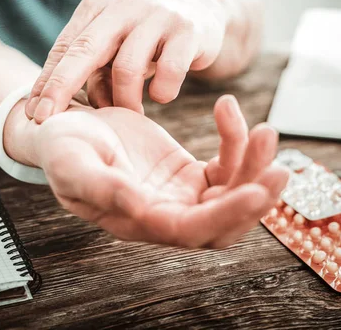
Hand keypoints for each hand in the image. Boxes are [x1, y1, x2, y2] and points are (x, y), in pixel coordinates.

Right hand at [9, 95, 288, 247]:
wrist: (66, 127)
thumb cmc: (62, 147)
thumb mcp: (71, 162)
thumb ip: (100, 186)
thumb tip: (138, 206)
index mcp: (138, 221)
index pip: (190, 231)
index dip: (225, 216)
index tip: (255, 190)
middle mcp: (166, 215)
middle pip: (224, 222)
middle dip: (255, 198)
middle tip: (279, 167)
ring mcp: (181, 196)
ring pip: (232, 193)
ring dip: (254, 165)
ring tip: (266, 131)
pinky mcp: (190, 173)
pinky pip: (226, 163)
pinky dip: (236, 140)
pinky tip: (229, 109)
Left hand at [25, 0, 226, 121]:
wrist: (203, 8)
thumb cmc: (148, 36)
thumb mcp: (116, 45)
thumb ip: (94, 71)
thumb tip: (75, 109)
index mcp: (98, 6)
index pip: (65, 47)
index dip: (47, 82)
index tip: (33, 113)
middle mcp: (123, 4)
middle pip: (84, 50)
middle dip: (61, 88)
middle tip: (48, 121)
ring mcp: (156, 14)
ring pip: (127, 68)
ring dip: (124, 101)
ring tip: (131, 112)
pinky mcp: (187, 30)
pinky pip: (169, 71)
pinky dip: (162, 91)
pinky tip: (162, 95)